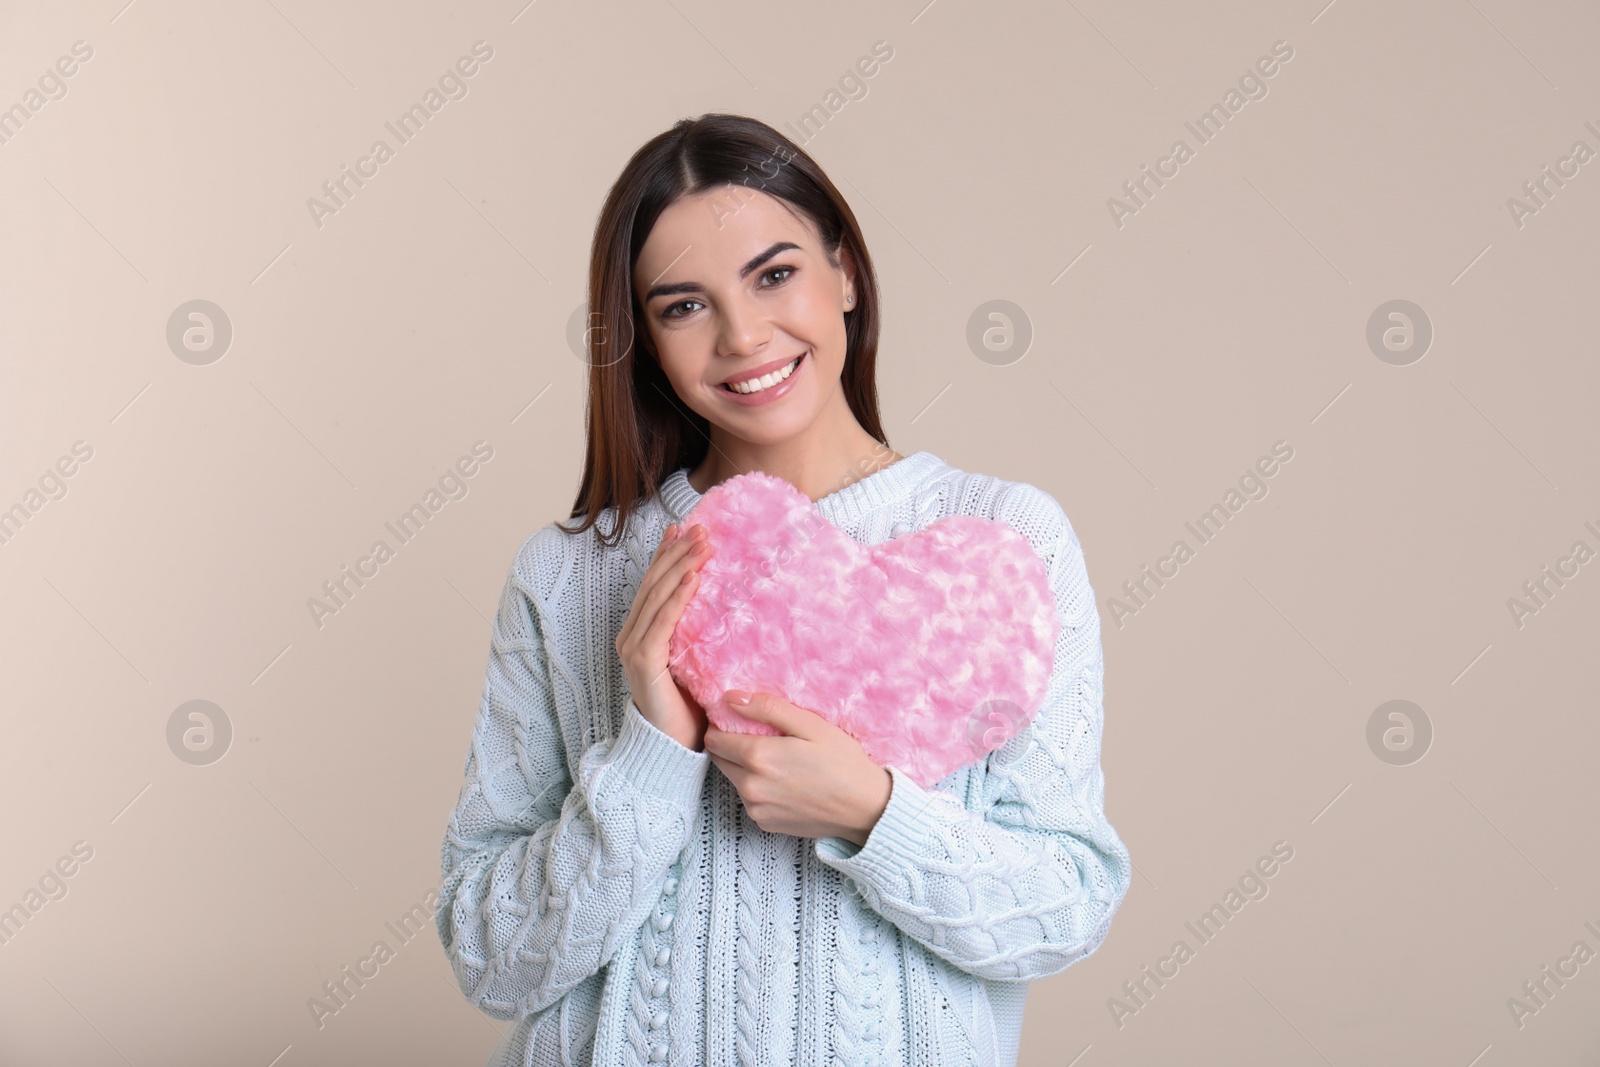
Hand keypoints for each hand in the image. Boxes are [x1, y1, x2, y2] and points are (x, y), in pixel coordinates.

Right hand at [615, 522, 711, 751]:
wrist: (673, 747)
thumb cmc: (689, 707)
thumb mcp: (694, 659)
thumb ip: (696, 633)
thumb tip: (720, 605)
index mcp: (640, 633)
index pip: (653, 585)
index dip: (666, 554)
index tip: (683, 528)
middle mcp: (631, 636)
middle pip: (654, 583)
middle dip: (677, 552)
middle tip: (702, 528)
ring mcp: (633, 648)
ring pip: (657, 597)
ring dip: (681, 566)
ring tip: (702, 543)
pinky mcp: (643, 662)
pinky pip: (662, 624)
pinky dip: (677, 598)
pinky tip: (694, 578)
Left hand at [704, 691, 892, 845]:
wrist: (865, 809)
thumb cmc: (842, 762)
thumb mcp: (811, 725)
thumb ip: (768, 708)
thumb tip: (731, 698)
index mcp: (759, 757)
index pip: (714, 739)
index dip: (722, 726)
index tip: (740, 722)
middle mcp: (750, 786)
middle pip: (719, 760)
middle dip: (731, 746)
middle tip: (762, 739)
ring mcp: (757, 809)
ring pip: (734, 780)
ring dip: (745, 768)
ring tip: (779, 762)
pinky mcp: (765, 824)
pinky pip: (750, 800)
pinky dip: (759, 789)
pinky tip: (785, 783)